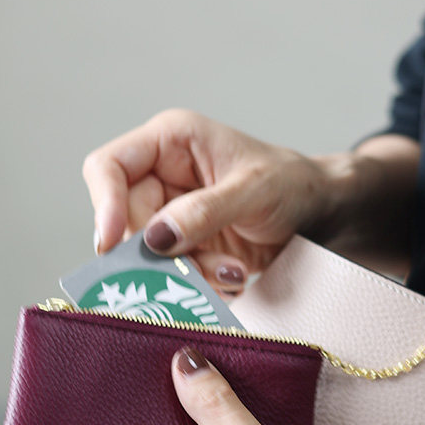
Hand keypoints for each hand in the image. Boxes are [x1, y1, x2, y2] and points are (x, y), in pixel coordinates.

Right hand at [82, 109, 333, 292]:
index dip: (104, 204)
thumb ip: (204, 211)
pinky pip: (171, 272)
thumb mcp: (254, 191)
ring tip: (232, 272)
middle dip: (162, 254)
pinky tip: (233, 276)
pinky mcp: (183, 245)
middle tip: (202, 271)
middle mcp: (161, 175)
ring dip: (186, 272)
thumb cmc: (291, 183)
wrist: (320, 213)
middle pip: (126, 222)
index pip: (108, 168)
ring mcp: (169, 212)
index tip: (112, 243)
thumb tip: (156, 237)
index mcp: (170, 141)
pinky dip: (199, 282)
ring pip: (148, 255)